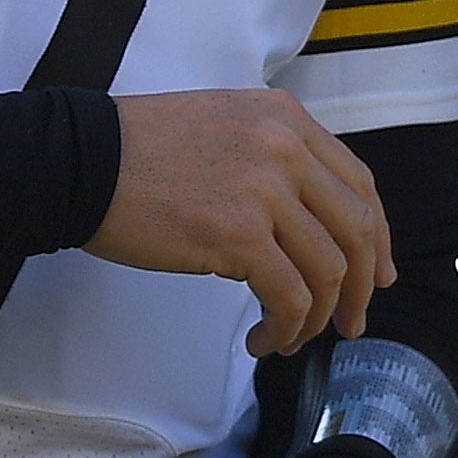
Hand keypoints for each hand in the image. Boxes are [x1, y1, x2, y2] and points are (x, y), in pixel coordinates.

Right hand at [94, 90, 391, 355]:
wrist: (81, 160)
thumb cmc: (138, 152)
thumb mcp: (224, 127)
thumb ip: (272, 158)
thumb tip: (307, 223)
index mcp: (285, 119)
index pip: (358, 184)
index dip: (376, 238)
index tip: (375, 275)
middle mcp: (285, 147)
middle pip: (357, 228)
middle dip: (361, 286)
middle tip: (349, 322)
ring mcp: (264, 189)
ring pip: (328, 268)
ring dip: (318, 315)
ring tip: (291, 338)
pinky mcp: (238, 234)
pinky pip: (289, 295)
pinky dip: (286, 327)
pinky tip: (263, 338)